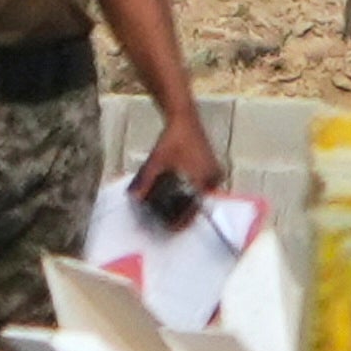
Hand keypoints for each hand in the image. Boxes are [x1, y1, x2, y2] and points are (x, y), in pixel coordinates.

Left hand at [131, 112, 223, 229]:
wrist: (184, 121)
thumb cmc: (170, 141)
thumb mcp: (155, 162)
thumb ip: (146, 181)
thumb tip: (135, 199)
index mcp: (201, 179)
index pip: (193, 207)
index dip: (182, 220)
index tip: (172, 229)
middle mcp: (212, 178)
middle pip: (198, 202)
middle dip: (184, 211)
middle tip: (169, 221)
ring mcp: (215, 173)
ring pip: (201, 195)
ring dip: (189, 201)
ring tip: (174, 209)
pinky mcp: (214, 169)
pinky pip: (204, 187)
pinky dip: (194, 191)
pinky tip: (182, 194)